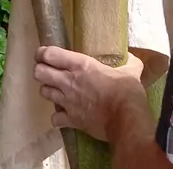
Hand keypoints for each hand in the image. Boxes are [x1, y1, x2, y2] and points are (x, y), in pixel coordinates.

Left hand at [34, 47, 149, 142]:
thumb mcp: (131, 71)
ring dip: (49, 91)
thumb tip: (133, 58)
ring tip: (57, 91)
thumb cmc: (127, 92)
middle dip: (41, 70)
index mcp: (81, 65)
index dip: (43, 53)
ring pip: (43, 92)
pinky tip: (64, 115)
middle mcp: (69, 81)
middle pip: (39, 72)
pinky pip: (54, 119)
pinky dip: (57, 117)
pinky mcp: (71, 120)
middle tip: (49, 71)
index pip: (49, 54)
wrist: (126, 119)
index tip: (45, 54)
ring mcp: (67, 102)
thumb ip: (130, 62)